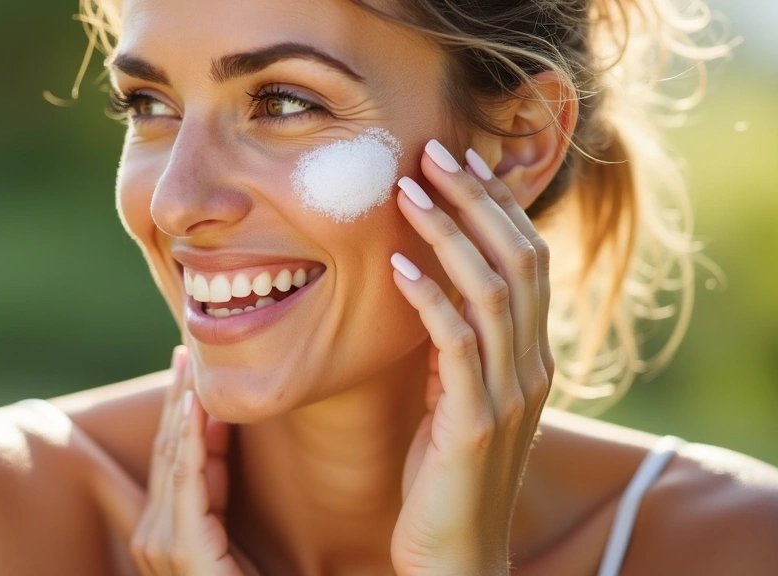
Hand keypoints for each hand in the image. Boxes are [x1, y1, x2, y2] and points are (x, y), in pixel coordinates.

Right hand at [88, 346, 259, 575]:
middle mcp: (154, 538)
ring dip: (179, 408)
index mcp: (169, 533)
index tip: (187, 374)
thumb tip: (219, 434)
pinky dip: (188, 438)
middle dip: (174, 401)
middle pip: (166, 453)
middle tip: (182, 353)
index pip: (172, 461)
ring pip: (172, 459)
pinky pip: (185, 480)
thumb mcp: (232, 531)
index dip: (179, 415)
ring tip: (187, 366)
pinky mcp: (181, 549)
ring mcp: (161, 546)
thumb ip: (218, 490)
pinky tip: (195, 405)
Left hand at [388, 142, 552, 575]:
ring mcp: (510, 392)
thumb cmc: (444, 472)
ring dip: (450, 232)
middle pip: (518, 258)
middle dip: (477, 199)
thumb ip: (454, 344)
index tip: (460, 162)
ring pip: (491, 289)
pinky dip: (428, 295)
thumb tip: (429, 284)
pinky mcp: (477, 421)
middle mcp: (532, 365)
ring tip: (409, 190)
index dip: (498, 205)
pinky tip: (396, 263)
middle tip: (434, 152)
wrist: (456, 552)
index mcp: (530, 354)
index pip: (526, 259)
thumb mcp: (456, 395)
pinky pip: (455, 342)